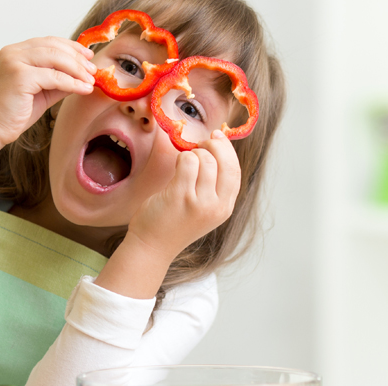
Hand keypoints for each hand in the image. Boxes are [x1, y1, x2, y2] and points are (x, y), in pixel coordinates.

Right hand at [0, 37, 95, 145]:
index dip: (71, 47)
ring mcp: (14, 62)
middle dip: (77, 58)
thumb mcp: (41, 91)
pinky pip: (54, 77)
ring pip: (56, 59)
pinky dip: (72, 83)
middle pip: (54, 47)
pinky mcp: (19, 77)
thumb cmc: (13, 112)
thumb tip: (83, 75)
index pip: (48, 42)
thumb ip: (59, 80)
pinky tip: (83, 89)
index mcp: (15, 52)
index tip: (88, 56)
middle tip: (93, 70)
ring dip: (77, 69)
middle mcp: (12, 53)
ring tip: (91, 80)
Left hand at [128, 131, 241, 260]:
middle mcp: (216, 206)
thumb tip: (216, 148)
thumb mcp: (203, 209)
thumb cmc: (173, 223)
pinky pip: (187, 162)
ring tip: (183, 163)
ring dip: (193, 154)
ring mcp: (199, 202)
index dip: (227, 151)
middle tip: (199, 145)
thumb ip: (213, 186)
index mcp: (225, 208)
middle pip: (225, 162)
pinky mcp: (180, 196)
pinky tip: (176, 166)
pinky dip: (181, 157)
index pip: (235, 171)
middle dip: (213, 146)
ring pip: (205, 159)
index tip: (217, 137)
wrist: (152, 246)